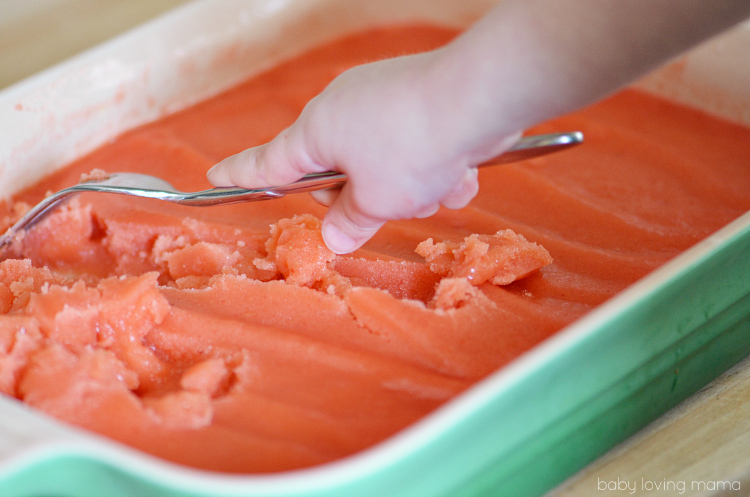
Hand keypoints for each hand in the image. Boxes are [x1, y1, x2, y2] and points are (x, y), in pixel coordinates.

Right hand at [207, 50, 520, 253]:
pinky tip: (457, 168)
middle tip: (389, 205)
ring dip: (411, 187)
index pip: (268, 162)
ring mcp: (380, 102)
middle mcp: (342, 111)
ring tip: (435, 183)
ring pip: (383, 166)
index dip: (242, 174)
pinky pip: (414, 148)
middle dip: (364, 197)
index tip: (215, 175)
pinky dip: (435, 166)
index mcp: (317, 132)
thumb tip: (334, 236)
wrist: (479, 94)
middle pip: (335, 172)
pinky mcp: (416, 101)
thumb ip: (350, 222)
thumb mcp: (376, 200)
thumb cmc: (413, 145)